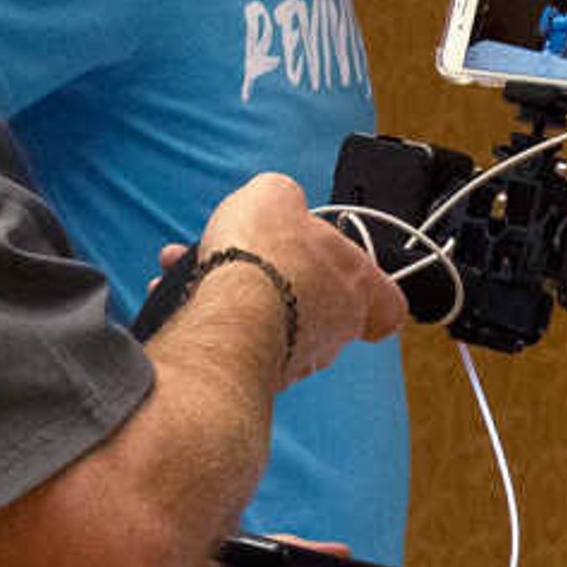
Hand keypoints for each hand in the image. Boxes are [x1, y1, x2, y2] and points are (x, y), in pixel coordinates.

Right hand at [191, 173, 412, 381]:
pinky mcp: (254, 372)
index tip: (347, 275)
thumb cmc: (267, 259)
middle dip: (271, 273)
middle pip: (314, 303)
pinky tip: (178, 287)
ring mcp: (296, 358)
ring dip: (231, 290)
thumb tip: (280, 203)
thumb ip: (285, 198)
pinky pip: (232, 337)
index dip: (372, 291)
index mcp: (356, 289)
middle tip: (244, 253)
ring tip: (194, 263)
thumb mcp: (276, 195)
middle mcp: (332, 331)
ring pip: (264, 317)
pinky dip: (206, 313)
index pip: (388, 306)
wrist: (228, 314)